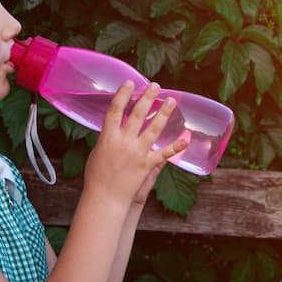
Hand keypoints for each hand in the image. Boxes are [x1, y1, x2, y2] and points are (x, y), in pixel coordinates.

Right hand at [84, 81, 189, 206]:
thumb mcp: (96, 153)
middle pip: (137, 114)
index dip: (123, 94)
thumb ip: (107, 139)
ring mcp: (136, 153)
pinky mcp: (146, 166)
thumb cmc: (96, 177)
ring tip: (172, 101)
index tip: (130, 83)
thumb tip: (113, 130)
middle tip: (156, 86)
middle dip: (147, 98)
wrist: (104, 199)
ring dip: (163, 113)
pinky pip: (163, 154)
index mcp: (107, 138)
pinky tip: (185, 139)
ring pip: (153, 129)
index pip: (115, 110)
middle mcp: (123, 142)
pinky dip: (175, 147)